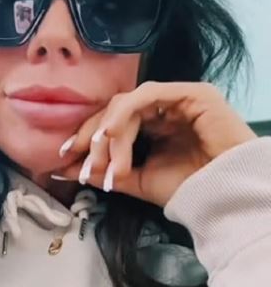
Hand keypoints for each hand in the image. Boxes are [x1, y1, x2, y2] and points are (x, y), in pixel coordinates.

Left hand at [52, 81, 256, 207]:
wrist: (223, 193)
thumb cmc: (188, 188)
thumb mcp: (136, 180)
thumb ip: (104, 172)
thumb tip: (64, 169)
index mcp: (153, 126)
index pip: (111, 123)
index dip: (85, 139)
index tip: (62, 160)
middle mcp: (163, 108)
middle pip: (113, 111)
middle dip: (89, 136)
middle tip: (74, 159)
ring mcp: (177, 97)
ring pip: (126, 104)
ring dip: (106, 130)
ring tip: (96, 153)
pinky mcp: (191, 92)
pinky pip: (146, 95)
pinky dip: (123, 114)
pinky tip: (110, 134)